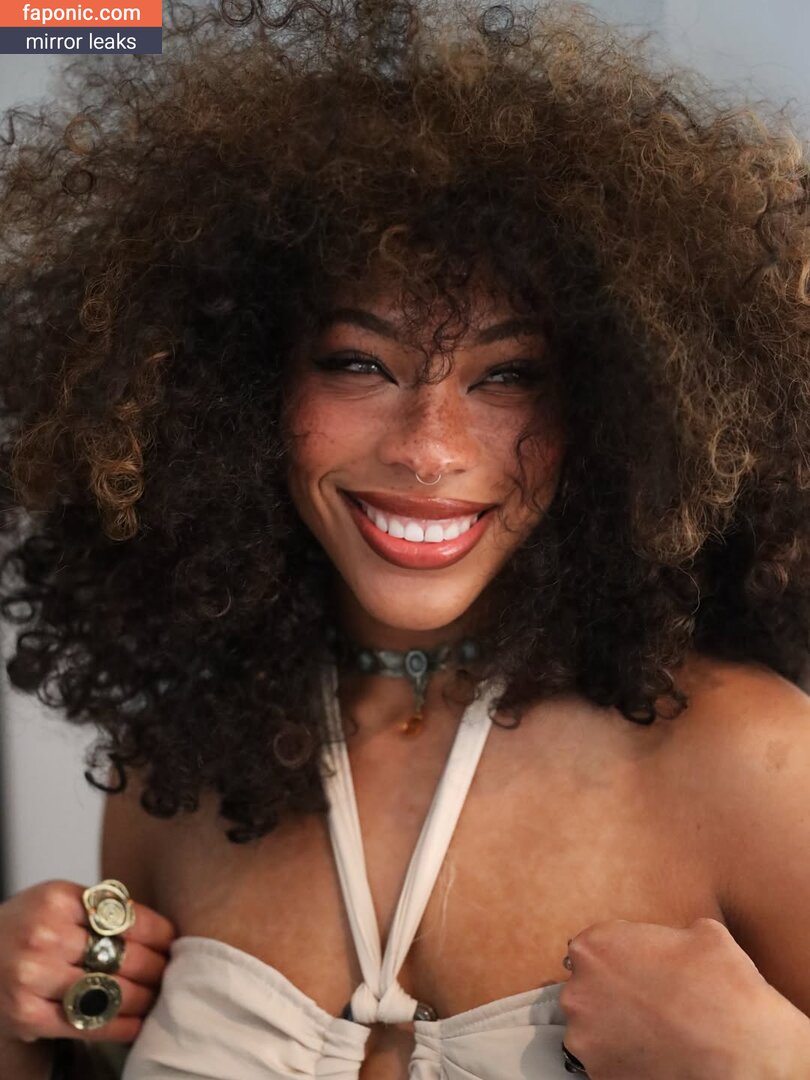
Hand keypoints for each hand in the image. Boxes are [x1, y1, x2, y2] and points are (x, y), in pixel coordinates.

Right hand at [0, 879, 175, 1046]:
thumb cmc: (26, 927)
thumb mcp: (58, 902)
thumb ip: (100, 910)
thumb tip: (161, 931)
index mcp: (58, 899)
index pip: (127, 918)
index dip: (161, 934)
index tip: (175, 943)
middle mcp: (44, 936)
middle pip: (124, 956)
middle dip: (157, 968)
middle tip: (173, 973)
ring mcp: (33, 977)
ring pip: (111, 991)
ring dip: (145, 999)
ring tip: (160, 997)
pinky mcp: (27, 1015)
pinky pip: (88, 1023)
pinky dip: (121, 1026)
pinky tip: (138, 1023)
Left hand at [559, 917, 809, 1079]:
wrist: (744, 1050)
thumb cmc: (723, 986)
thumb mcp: (700, 932)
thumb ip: (665, 933)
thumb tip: (671, 941)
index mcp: (594, 947)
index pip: (595, 949)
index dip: (620, 959)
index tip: (639, 971)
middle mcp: (578, 991)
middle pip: (587, 988)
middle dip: (612, 995)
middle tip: (649, 1004)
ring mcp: (585, 1038)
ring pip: (593, 1028)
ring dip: (615, 1029)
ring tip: (655, 1033)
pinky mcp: (599, 1075)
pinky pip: (606, 1061)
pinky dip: (625, 1059)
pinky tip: (655, 1055)